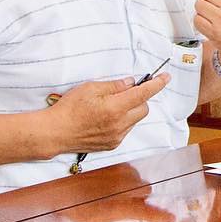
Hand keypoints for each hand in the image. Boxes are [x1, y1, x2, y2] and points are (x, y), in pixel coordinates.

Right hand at [50, 75, 168, 153]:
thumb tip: (131, 83)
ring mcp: (117, 136)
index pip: (143, 94)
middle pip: (144, 108)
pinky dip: (122, 121)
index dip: (156, 84)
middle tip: (123, 93)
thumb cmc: (69, 108)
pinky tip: (105, 118)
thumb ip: (114, 85)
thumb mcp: (90, 88)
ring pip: (135, 119)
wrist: (55, 133)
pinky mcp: (112, 144)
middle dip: (139, 98)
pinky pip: (126, 129)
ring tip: (109, 107)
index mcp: (115, 108)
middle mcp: (119, 124)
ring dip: (129, 110)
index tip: (165, 77)